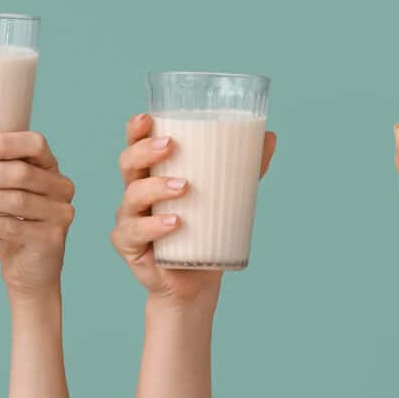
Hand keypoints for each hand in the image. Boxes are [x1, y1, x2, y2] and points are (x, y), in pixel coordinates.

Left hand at [0, 132, 76, 299]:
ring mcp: (60, 213)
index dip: (4, 143)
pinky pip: (14, 227)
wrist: (27, 271)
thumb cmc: (7, 224)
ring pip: (15, 200)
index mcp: (49, 167)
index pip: (34, 144)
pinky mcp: (51, 238)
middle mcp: (61, 186)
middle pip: (20, 173)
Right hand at [111, 113, 277, 309]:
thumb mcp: (227, 195)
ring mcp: (130, 219)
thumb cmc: (205, 229)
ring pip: (132, 196)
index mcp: (153, 173)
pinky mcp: (130, 246)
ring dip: (155, 187)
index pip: (137, 144)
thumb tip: (270, 136)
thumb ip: (246, 166)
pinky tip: (174, 223)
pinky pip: (135, 233)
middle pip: (128, 163)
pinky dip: (153, 226)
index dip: (136, 129)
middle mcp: (136, 191)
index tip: (147, 117)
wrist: (195, 280)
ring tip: (183, 186)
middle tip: (170, 145)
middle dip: (145, 150)